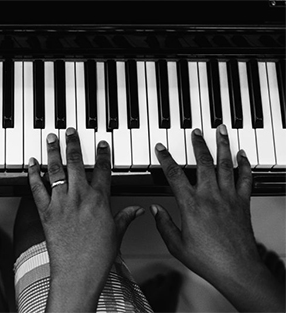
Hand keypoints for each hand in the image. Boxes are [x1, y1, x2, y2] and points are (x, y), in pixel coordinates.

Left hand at [27, 128, 141, 310]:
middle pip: (76, 163)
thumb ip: (126, 217)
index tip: (101, 143)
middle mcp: (80, 197)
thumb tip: (138, 210)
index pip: (103, 170)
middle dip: (73, 143)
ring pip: (55, 170)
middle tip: (70, 130)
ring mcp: (61, 203)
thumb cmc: (98, 257)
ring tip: (51, 137)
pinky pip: (36, 188)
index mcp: (100, 201)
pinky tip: (32, 162)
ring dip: (53, 151)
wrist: (77, 273)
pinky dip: (33, 174)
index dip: (103, 154)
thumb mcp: (117, 234)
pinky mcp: (45, 212)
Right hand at [153, 125, 283, 310]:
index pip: (175, 175)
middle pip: (203, 162)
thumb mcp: (176, 245)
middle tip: (194, 131)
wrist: (236, 268)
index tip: (161, 148)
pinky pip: (245, 178)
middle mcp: (210, 197)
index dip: (166, 159)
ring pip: (225, 164)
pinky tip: (242, 155)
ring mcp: (228, 198)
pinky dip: (244, 164)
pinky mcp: (243, 203)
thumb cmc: (207, 259)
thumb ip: (163, 224)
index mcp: (190, 205)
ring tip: (220, 130)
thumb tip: (154, 210)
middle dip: (197, 144)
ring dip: (223, 145)